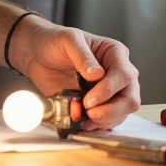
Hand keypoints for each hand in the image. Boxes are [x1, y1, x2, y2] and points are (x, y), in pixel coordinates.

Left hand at [18, 20, 139, 130]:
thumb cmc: (53, 41)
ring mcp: (107, 92)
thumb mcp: (67, 40)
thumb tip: (97, 74)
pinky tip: (83, 123)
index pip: (123, 75)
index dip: (109, 90)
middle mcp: (116, 74)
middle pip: (129, 98)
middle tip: (91, 113)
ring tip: (84, 118)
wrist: (35, 53)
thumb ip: (82, 55)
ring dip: (104, 120)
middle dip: (112, 110)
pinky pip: (105, 121)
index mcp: (114, 54)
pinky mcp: (96, 104)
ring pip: (121, 113)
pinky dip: (96, 126)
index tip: (90, 99)